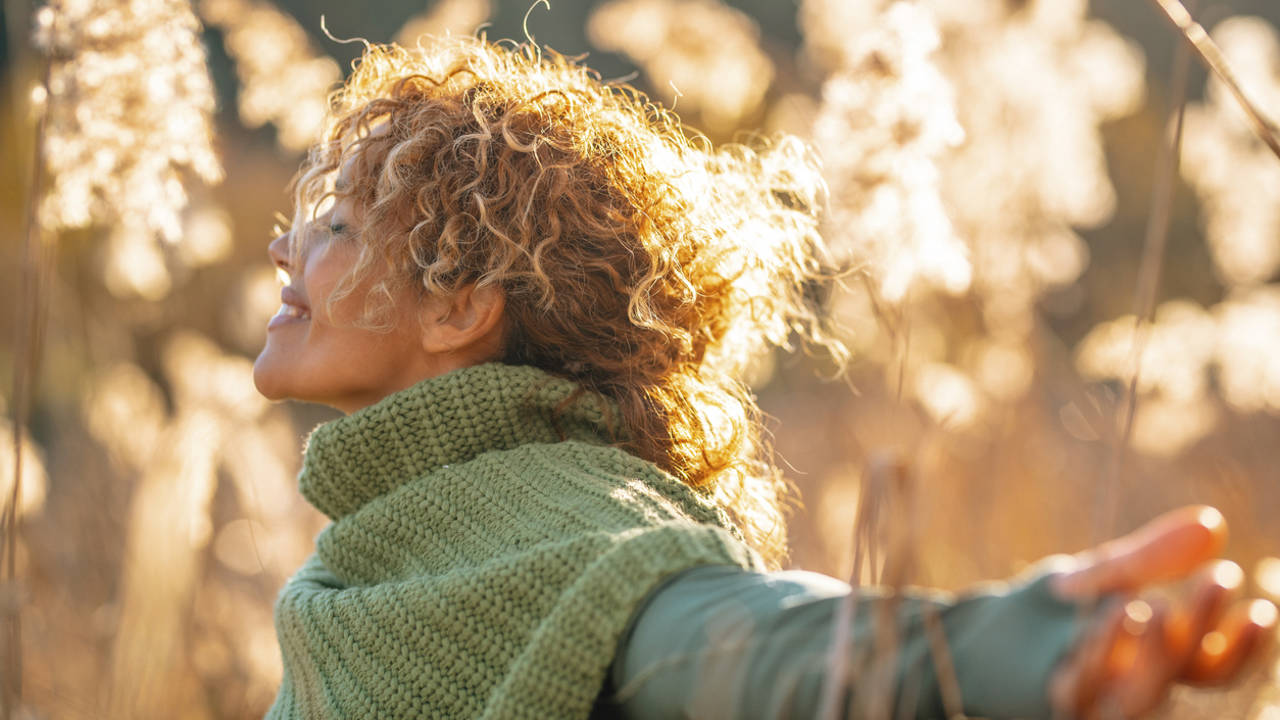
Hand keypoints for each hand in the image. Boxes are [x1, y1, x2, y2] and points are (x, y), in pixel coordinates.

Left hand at [1047, 506, 1276, 718]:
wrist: (973, 637)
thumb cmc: (1044, 612)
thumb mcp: (1099, 577)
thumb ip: (1150, 556)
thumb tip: (1213, 521)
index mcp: (1151, 663)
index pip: (1212, 665)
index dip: (1242, 644)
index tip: (1260, 605)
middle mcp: (1130, 688)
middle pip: (1184, 674)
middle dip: (1205, 627)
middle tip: (1221, 578)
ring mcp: (1092, 703)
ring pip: (1139, 696)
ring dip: (1153, 651)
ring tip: (1156, 602)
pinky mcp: (1049, 704)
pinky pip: (1078, 688)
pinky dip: (1096, 650)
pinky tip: (1109, 610)